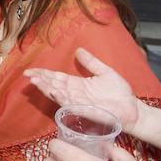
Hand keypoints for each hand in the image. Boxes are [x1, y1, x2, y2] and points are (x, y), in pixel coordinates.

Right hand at [25, 48, 139, 131]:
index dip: (44, 73)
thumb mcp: (105, 72)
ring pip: (58, 94)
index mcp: (78, 84)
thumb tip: (78, 50)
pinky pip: (70, 103)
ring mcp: (78, 102)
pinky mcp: (84, 110)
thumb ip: (91, 62)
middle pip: (54, 84)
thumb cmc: (120, 93)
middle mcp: (75, 93)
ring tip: (34, 80)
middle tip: (27, 74)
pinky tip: (52, 90)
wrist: (132, 108)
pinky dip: (61, 97)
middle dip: (40, 79)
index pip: (57, 77)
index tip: (31, 69)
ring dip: (46, 87)